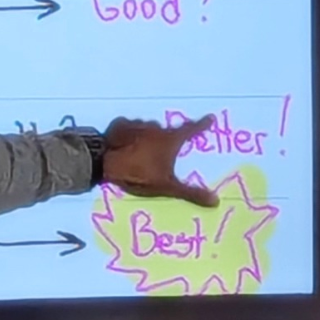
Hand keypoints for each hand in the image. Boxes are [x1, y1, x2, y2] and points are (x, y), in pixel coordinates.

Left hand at [101, 115, 218, 207]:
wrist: (103, 162)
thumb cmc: (138, 174)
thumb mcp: (166, 187)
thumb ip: (191, 193)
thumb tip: (216, 201)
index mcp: (170, 140)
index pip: (191, 129)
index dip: (201, 124)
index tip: (210, 118)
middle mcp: (156, 128)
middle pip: (166, 131)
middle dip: (166, 139)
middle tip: (163, 151)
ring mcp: (137, 124)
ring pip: (147, 129)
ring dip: (147, 137)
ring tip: (141, 153)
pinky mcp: (119, 125)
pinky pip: (129, 127)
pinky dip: (129, 134)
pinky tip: (125, 144)